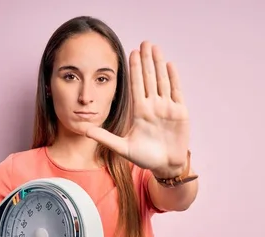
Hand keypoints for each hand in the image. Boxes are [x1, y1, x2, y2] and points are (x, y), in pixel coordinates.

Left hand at [84, 41, 189, 177]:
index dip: (134, 70)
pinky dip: (173, 79)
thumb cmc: (145, 158)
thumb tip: (84, 130)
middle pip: (149, 78)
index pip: (136, 86)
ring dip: (158, 64)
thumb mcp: (122, 148)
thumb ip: (105, 137)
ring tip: (155, 48)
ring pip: (162, 81)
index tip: (131, 53)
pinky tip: (169, 65)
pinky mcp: (180, 112)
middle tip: (144, 42)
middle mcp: (153, 106)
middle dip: (146, 61)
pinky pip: (176, 92)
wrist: (165, 166)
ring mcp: (167, 108)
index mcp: (140, 112)